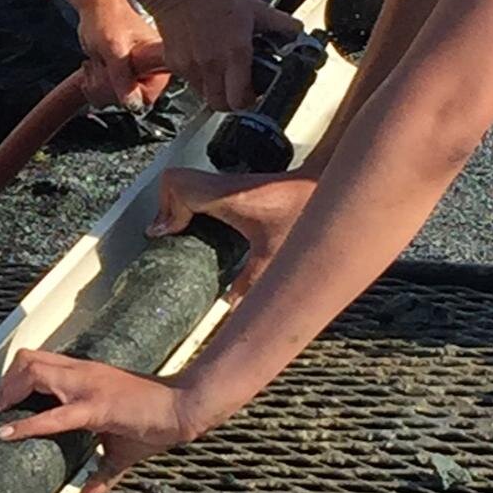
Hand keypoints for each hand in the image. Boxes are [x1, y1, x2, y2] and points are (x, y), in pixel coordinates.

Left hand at [0, 348, 197, 492]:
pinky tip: (8, 434)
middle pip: (28, 360)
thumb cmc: (152, 420)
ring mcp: (87, 386)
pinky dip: (27, 424)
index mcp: (85, 374)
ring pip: (34, 373)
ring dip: (7, 394)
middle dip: (3, 384)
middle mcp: (82, 372)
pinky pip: (55, 414)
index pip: (40, 362)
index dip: (14, 378)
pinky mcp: (96, 406)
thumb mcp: (119, 449)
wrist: (182, 407)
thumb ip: (99, 474)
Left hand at [61, 0, 172, 111]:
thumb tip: (134, 105)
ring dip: (98, 84)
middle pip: (130, 102)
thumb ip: (123, 77)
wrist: (95, 6)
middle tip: (101, 64)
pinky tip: (95, 67)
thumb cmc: (107, 19)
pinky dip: (95, 85)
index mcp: (160, 62)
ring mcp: (138, 74)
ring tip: (97, 62)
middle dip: (107, 86)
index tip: (113, 76)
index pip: (147, 97)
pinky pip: (108, 95)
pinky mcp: (124, 76)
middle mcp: (153, 70)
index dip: (126, 92)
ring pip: (117, 100)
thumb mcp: (113, 49)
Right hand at [137, 0, 298, 112]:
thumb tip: (298, 31)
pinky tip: (204, 58)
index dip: (250, 100)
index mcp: (235, 52)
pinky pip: (189, 80)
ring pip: (204, 95)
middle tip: (238, 87)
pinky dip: (198, 76)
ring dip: (215, 89)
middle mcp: (211, 63)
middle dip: (232, 101)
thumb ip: (279, 23)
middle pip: (221, 105)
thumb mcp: (254, 7)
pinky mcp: (173, 62)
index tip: (254, 91)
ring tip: (221, 70)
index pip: (241, 100)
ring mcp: (190, 65)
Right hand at [152, 164, 317, 302]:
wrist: (329, 185)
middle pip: (176, 181)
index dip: (164, 208)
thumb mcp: (276, 257)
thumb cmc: (308, 211)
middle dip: (164, 208)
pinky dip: (194, 204)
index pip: (177, 185)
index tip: (163, 235)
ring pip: (187, 182)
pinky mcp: (239, 186)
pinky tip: (204, 229)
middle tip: (166, 236)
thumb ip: (251, 286)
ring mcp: (231, 183)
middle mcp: (225, 185)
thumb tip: (231, 310)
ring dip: (178, 205)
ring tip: (178, 233)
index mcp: (228, 196)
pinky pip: (203, 190)